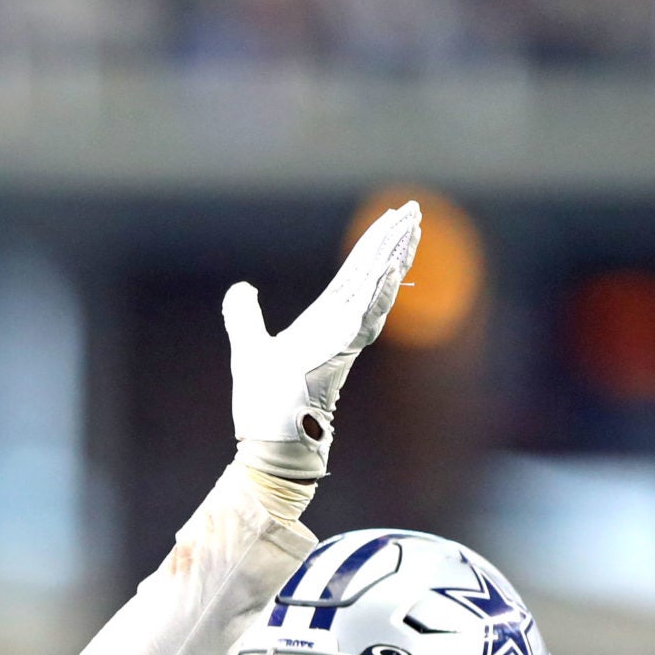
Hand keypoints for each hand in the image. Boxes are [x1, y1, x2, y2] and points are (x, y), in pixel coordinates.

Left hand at [224, 200, 420, 480]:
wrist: (269, 445)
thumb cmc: (264, 407)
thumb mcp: (248, 349)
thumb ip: (243, 316)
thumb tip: (241, 288)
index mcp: (322, 323)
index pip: (352, 276)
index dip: (370, 247)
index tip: (389, 219)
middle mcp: (339, 329)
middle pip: (370, 275)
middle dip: (392, 242)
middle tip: (414, 209)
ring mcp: (343, 342)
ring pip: (375, 291)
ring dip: (394, 258)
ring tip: (413, 226)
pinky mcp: (340, 357)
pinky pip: (365, 320)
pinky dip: (380, 295)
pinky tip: (393, 269)